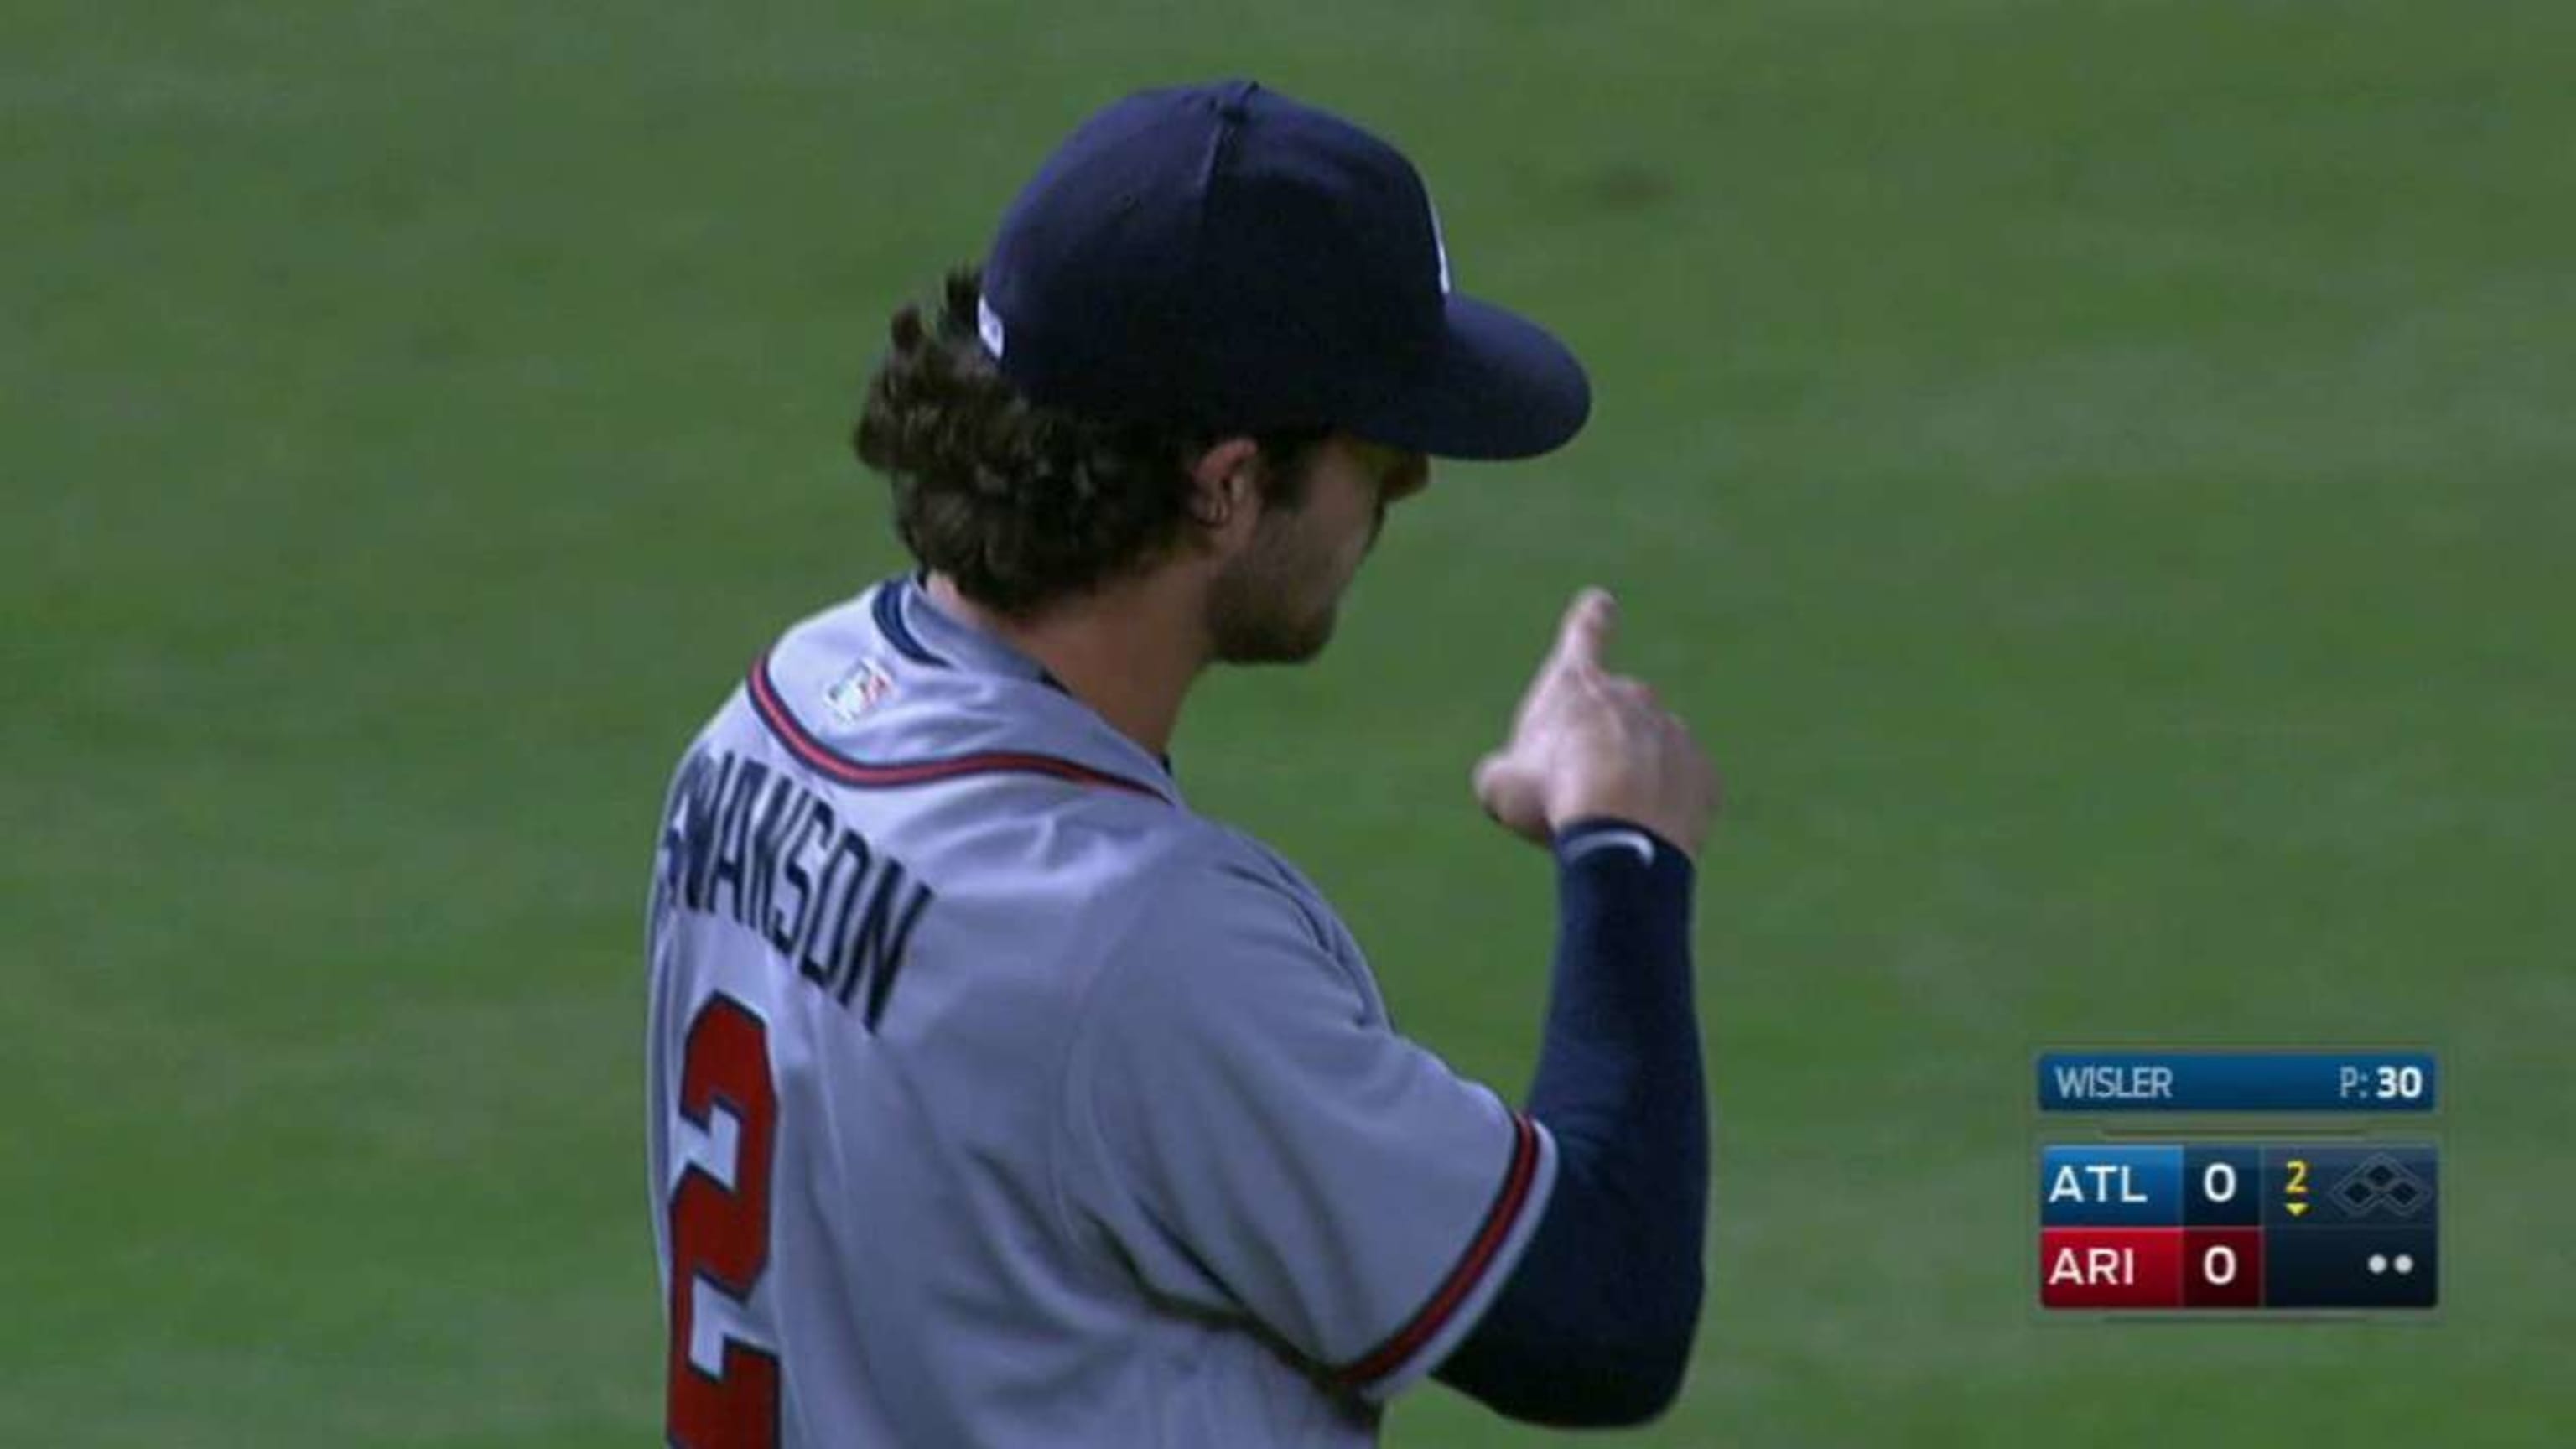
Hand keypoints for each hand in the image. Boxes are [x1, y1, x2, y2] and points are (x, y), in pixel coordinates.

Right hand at [1472, 588, 1718, 859]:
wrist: (1625, 832)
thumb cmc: (1553, 796)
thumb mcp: (1501, 785)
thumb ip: (1502, 773)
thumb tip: (1506, 780)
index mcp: (1577, 685)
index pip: (1584, 634)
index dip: (1590, 619)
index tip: (1600, 602)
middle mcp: (1632, 696)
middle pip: (1615, 712)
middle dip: (1601, 743)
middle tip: (1580, 790)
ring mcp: (1673, 732)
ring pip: (1649, 752)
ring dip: (1633, 778)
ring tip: (1612, 820)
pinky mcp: (1701, 774)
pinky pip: (1679, 788)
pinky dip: (1661, 807)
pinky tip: (1641, 832)